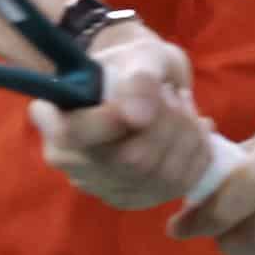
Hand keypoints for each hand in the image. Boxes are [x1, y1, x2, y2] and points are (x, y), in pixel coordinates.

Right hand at [27, 24, 214, 209]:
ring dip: (186, 136)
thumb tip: (137, 116)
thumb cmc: (135, 64)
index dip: (113, 120)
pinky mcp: (133, 199)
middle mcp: (71, 161)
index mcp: (56, 118)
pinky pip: (177, 186)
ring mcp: (101, 186)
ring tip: (184, 107)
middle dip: (168, 122)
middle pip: (129, 160)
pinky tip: (198, 130)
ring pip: (158, 176)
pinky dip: (198, 154)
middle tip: (173, 94)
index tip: (151, 92)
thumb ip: (139, 80)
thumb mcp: (139, 55)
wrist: (147, 85)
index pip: (75, 134)